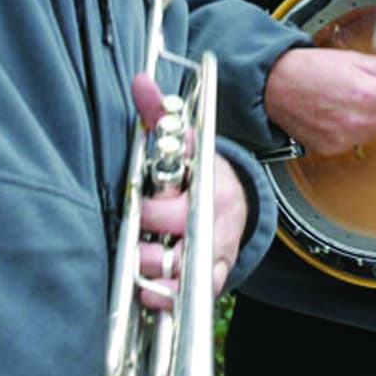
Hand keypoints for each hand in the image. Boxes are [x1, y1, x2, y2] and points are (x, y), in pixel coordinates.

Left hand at [129, 73, 248, 304]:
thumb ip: (160, 113)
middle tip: (138, 223)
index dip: (158, 193)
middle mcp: (215, 210)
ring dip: (154, 263)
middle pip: (178, 219)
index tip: (147, 193)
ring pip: (184, 260)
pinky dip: (168, 295)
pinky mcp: (215, 272)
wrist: (237, 205)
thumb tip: (140, 80)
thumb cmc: (197, 173)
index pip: (184, 178)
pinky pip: (194, 292)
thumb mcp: (184, 142)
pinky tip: (150, 291)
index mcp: (207, 175)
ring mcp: (217, 243)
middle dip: (151, 222)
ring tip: (139, 258)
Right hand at [264, 47, 375, 155]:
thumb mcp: (350, 58)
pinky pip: (356, 142)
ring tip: (349, 103)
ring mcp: (344, 137)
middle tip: (370, 93)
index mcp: (365, 93)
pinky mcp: (332, 148)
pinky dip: (352, 131)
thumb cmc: (307, 69)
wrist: (274, 86)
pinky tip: (337, 115)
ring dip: (372, 120)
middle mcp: (357, 120)